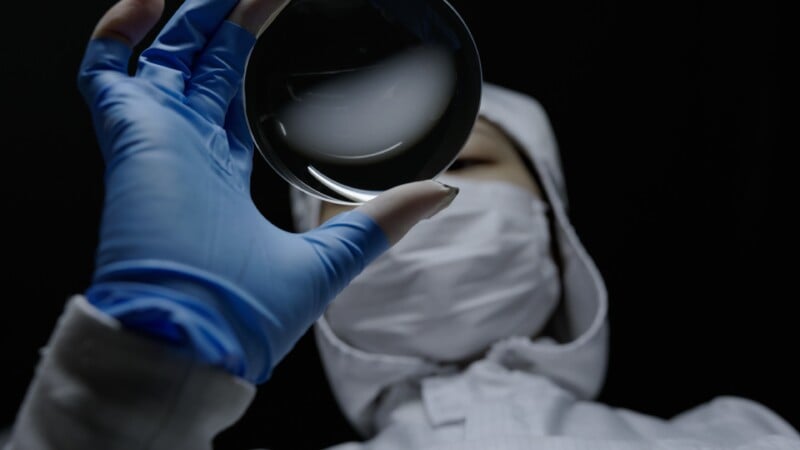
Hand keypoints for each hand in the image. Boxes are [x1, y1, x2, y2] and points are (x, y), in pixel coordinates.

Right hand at [78, 0, 457, 382]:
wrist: (193, 346)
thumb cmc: (245, 318)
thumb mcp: (331, 259)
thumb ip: (382, 221)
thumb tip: (444, 193)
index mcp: (221, 176)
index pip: (231, 101)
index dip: (250, 57)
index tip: (277, 21)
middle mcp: (187, 151)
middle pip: (203, 67)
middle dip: (227, 23)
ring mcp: (157, 140)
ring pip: (164, 56)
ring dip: (195, 16)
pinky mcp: (132, 137)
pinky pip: (105, 72)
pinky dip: (118, 34)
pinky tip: (151, 4)